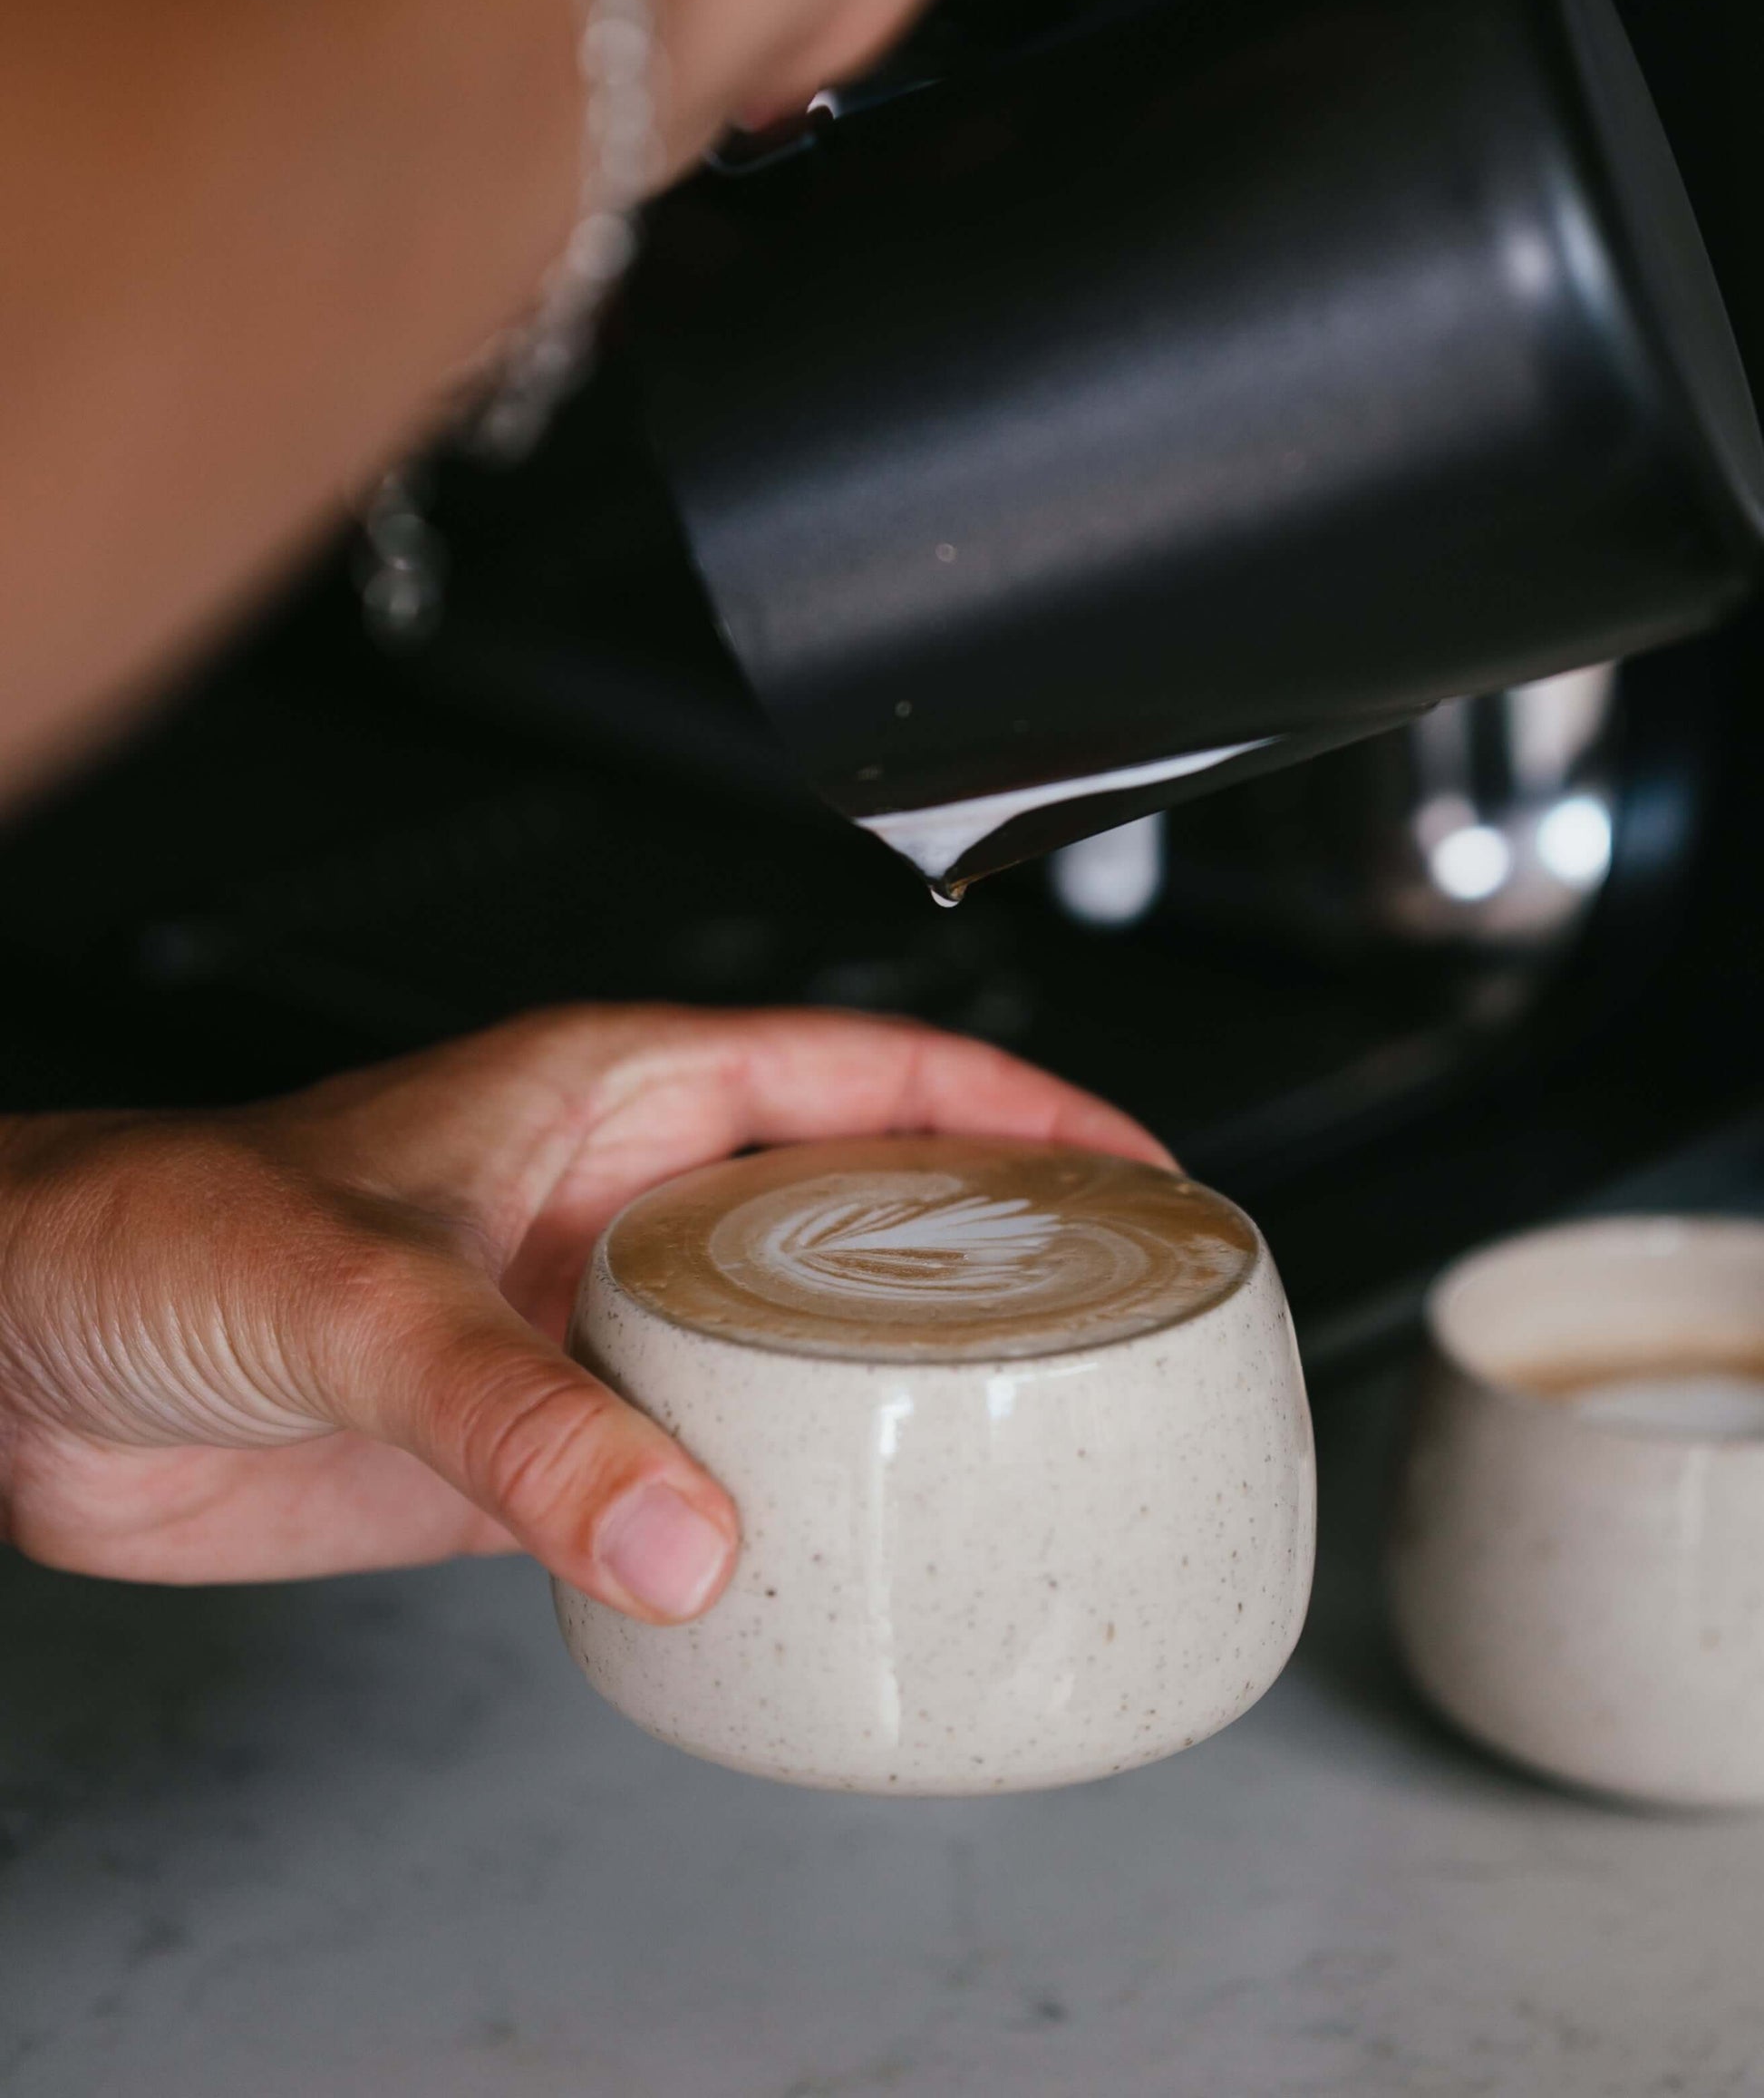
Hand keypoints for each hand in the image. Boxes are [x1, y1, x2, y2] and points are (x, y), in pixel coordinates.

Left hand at [0, 1005, 1168, 1621]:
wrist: (23, 1358)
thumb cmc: (156, 1228)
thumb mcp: (355, 1292)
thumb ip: (516, 1414)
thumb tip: (684, 1536)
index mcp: (612, 1093)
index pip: (864, 1068)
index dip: (1014, 1103)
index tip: (1134, 1161)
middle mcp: (617, 1197)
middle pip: (858, 1207)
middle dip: (990, 1248)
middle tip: (1121, 1318)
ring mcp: (583, 1318)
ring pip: (789, 1338)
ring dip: (891, 1384)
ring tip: (1016, 1444)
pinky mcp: (534, 1440)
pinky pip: (698, 1461)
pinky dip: (777, 1499)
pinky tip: (833, 1547)